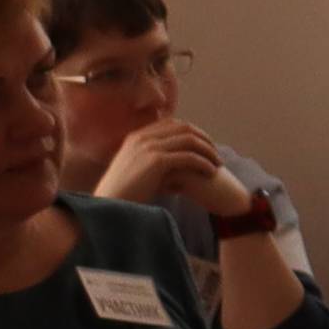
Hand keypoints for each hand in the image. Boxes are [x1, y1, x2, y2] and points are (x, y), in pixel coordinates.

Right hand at [90, 119, 223, 207]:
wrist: (110, 204)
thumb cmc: (124, 194)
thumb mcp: (138, 170)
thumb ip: (156, 162)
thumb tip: (178, 166)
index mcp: (137, 136)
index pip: (172, 123)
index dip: (193, 132)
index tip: (205, 145)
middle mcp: (143, 137)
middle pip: (184, 127)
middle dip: (204, 139)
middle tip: (216, 153)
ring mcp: (149, 147)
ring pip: (189, 140)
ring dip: (208, 151)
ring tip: (218, 164)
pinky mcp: (156, 161)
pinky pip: (188, 157)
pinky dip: (203, 163)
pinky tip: (211, 172)